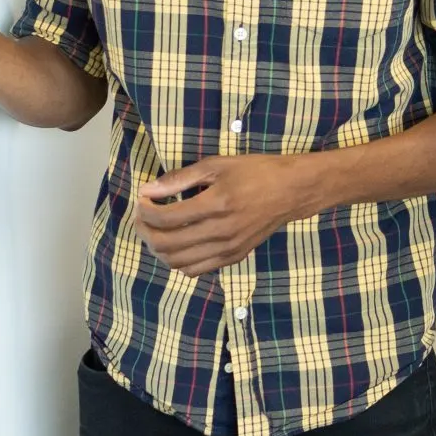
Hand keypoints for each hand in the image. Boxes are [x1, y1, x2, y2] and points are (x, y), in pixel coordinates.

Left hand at [133, 154, 314, 277]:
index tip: (143, 198)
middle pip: (166, 243)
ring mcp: (228, 249)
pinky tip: (177, 244)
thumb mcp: (217, 165)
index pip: (166, 217)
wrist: (292, 191)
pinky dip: (178, 260)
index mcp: (217, 204)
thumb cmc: (255, 172)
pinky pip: (194, 270)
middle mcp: (221, 231)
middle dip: (145, 229)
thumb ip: (180, 179)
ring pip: (176, 262)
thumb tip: (148, 190)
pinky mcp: (233, 257)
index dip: (145, 209)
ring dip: (158, 248)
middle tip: (143, 215)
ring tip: (156, 230)